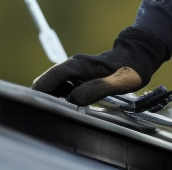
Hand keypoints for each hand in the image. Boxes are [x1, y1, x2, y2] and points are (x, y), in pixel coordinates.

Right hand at [31, 26, 168, 105]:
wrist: (139, 54)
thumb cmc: (131, 68)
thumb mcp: (121, 81)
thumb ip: (99, 89)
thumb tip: (75, 98)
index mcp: (80, 66)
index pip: (53, 76)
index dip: (41, 89)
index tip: (33, 104)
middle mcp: (74, 65)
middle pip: (48, 81)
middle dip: (42, 96)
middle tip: (42, 116)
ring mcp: (75, 70)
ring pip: (53, 85)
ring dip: (50, 98)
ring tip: (52, 116)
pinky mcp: (78, 76)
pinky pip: (62, 87)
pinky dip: (59, 97)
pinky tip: (65, 109)